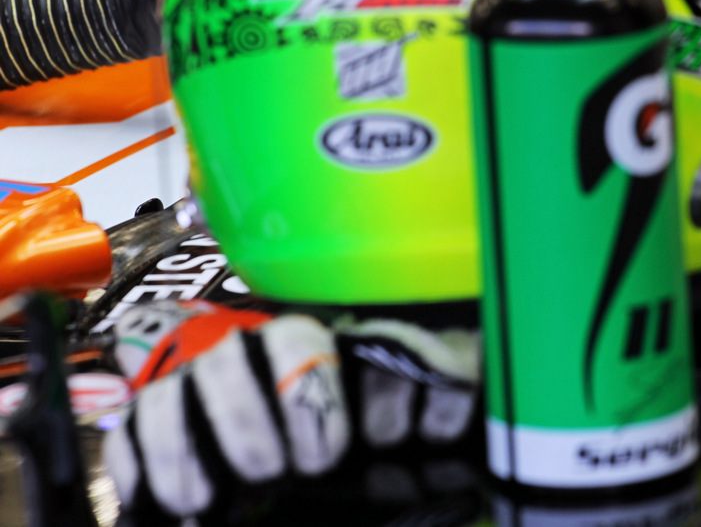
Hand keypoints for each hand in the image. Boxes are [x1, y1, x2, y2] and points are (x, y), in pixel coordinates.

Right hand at [104, 304, 479, 516]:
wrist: (258, 412)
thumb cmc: (329, 419)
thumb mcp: (362, 411)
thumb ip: (382, 417)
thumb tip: (426, 435)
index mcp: (299, 342)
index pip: (298, 343)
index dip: (308, 396)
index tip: (325, 456)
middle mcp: (236, 350)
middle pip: (229, 364)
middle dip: (246, 421)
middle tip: (269, 473)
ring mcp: (184, 380)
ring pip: (171, 394)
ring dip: (185, 450)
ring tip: (207, 502)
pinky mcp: (141, 415)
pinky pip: (130, 429)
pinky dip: (141, 466)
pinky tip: (164, 502)